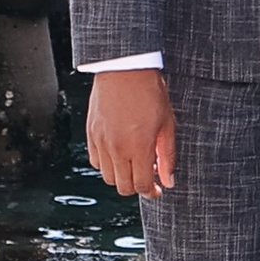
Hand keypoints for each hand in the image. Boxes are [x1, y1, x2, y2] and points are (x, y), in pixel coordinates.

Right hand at [87, 65, 175, 196]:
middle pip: (123, 187)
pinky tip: (119, 152)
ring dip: (122, 176)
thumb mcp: (167, 124)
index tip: (158, 190)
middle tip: (147, 176)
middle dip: (137, 186)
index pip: (142, 185)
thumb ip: (167, 156)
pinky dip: (107, 164)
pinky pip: (95, 161)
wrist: (124, 68)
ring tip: (133, 162)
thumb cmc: (149, 91)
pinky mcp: (91, 133)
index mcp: (138, 147)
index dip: (151, 192)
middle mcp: (116, 148)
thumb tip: (168, 180)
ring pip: (108, 177)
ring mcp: (101, 141)